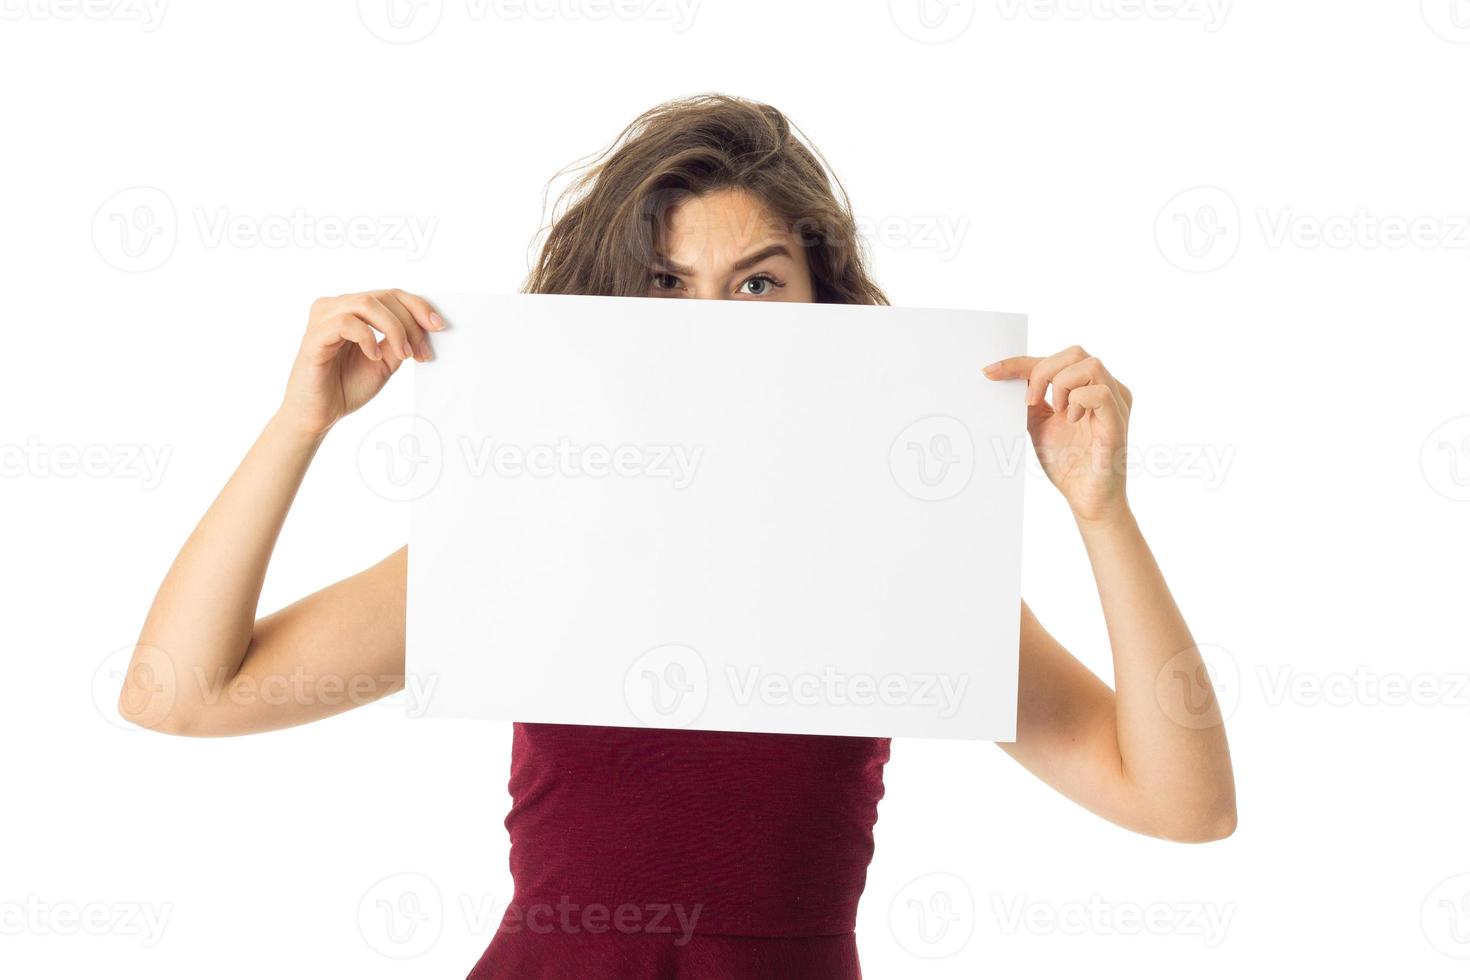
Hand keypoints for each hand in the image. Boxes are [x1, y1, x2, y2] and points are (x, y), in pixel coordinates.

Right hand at [277, 289, 442, 436]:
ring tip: (402, 354)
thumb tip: (424, 327)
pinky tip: (373, 356)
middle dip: (410, 323)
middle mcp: (336, 307)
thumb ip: (399, 341)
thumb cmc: (345, 386)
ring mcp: (323, 319)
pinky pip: (345, 323)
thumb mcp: (385, 362)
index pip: (390, 295)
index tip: (439, 327)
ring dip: (393, 328)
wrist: (319, 414)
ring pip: (367, 303)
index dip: (418, 307)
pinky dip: (367, 338)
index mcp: (352, 310)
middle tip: (419, 352)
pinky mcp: (314, 336)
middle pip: (383, 296)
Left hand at [984, 346, 1131, 524]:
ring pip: (1090, 365)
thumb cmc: (1069, 463)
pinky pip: (1100, 393)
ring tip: (1056, 411)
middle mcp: (1106, 390)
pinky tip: (1070, 420)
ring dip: (1062, 385)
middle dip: (1044, 371)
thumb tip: (1004, 377)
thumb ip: (1030, 400)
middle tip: (1030, 401)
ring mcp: (1115, 404)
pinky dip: (1077, 401)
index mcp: (1088, 387)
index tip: (990, 372)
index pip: (1056, 359)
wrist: (1086, 499)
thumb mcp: (1039, 424)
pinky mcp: (1117, 422)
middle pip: (1075, 352)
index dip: (1021, 362)